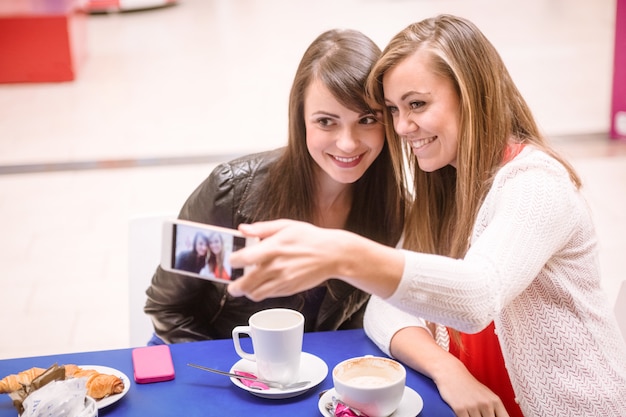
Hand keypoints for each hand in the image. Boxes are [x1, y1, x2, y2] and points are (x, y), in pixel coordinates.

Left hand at [228, 219, 347, 299]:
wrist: (332, 255)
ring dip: (247, 293)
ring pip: (256, 294)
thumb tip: (243, 229)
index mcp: (273, 248)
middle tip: (232, 286)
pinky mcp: (289, 289)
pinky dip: (261, 293)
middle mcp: (275, 266)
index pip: (243, 259)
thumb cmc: (310, 238)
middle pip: (246, 283)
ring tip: (244, 289)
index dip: (233, 261)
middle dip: (235, 287)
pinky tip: (262, 286)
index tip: (231, 261)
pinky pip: (269, 295)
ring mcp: (282, 280)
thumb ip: (262, 228)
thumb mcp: (286, 226)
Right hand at [433, 361, 509, 416]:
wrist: (450, 372)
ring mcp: (473, 406)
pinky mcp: (460, 409)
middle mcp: (485, 403)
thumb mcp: (486, 395)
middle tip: (478, 414)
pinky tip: (463, 414)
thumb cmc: (468, 384)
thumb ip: (495, 409)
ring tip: (470, 413)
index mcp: (495, 401)